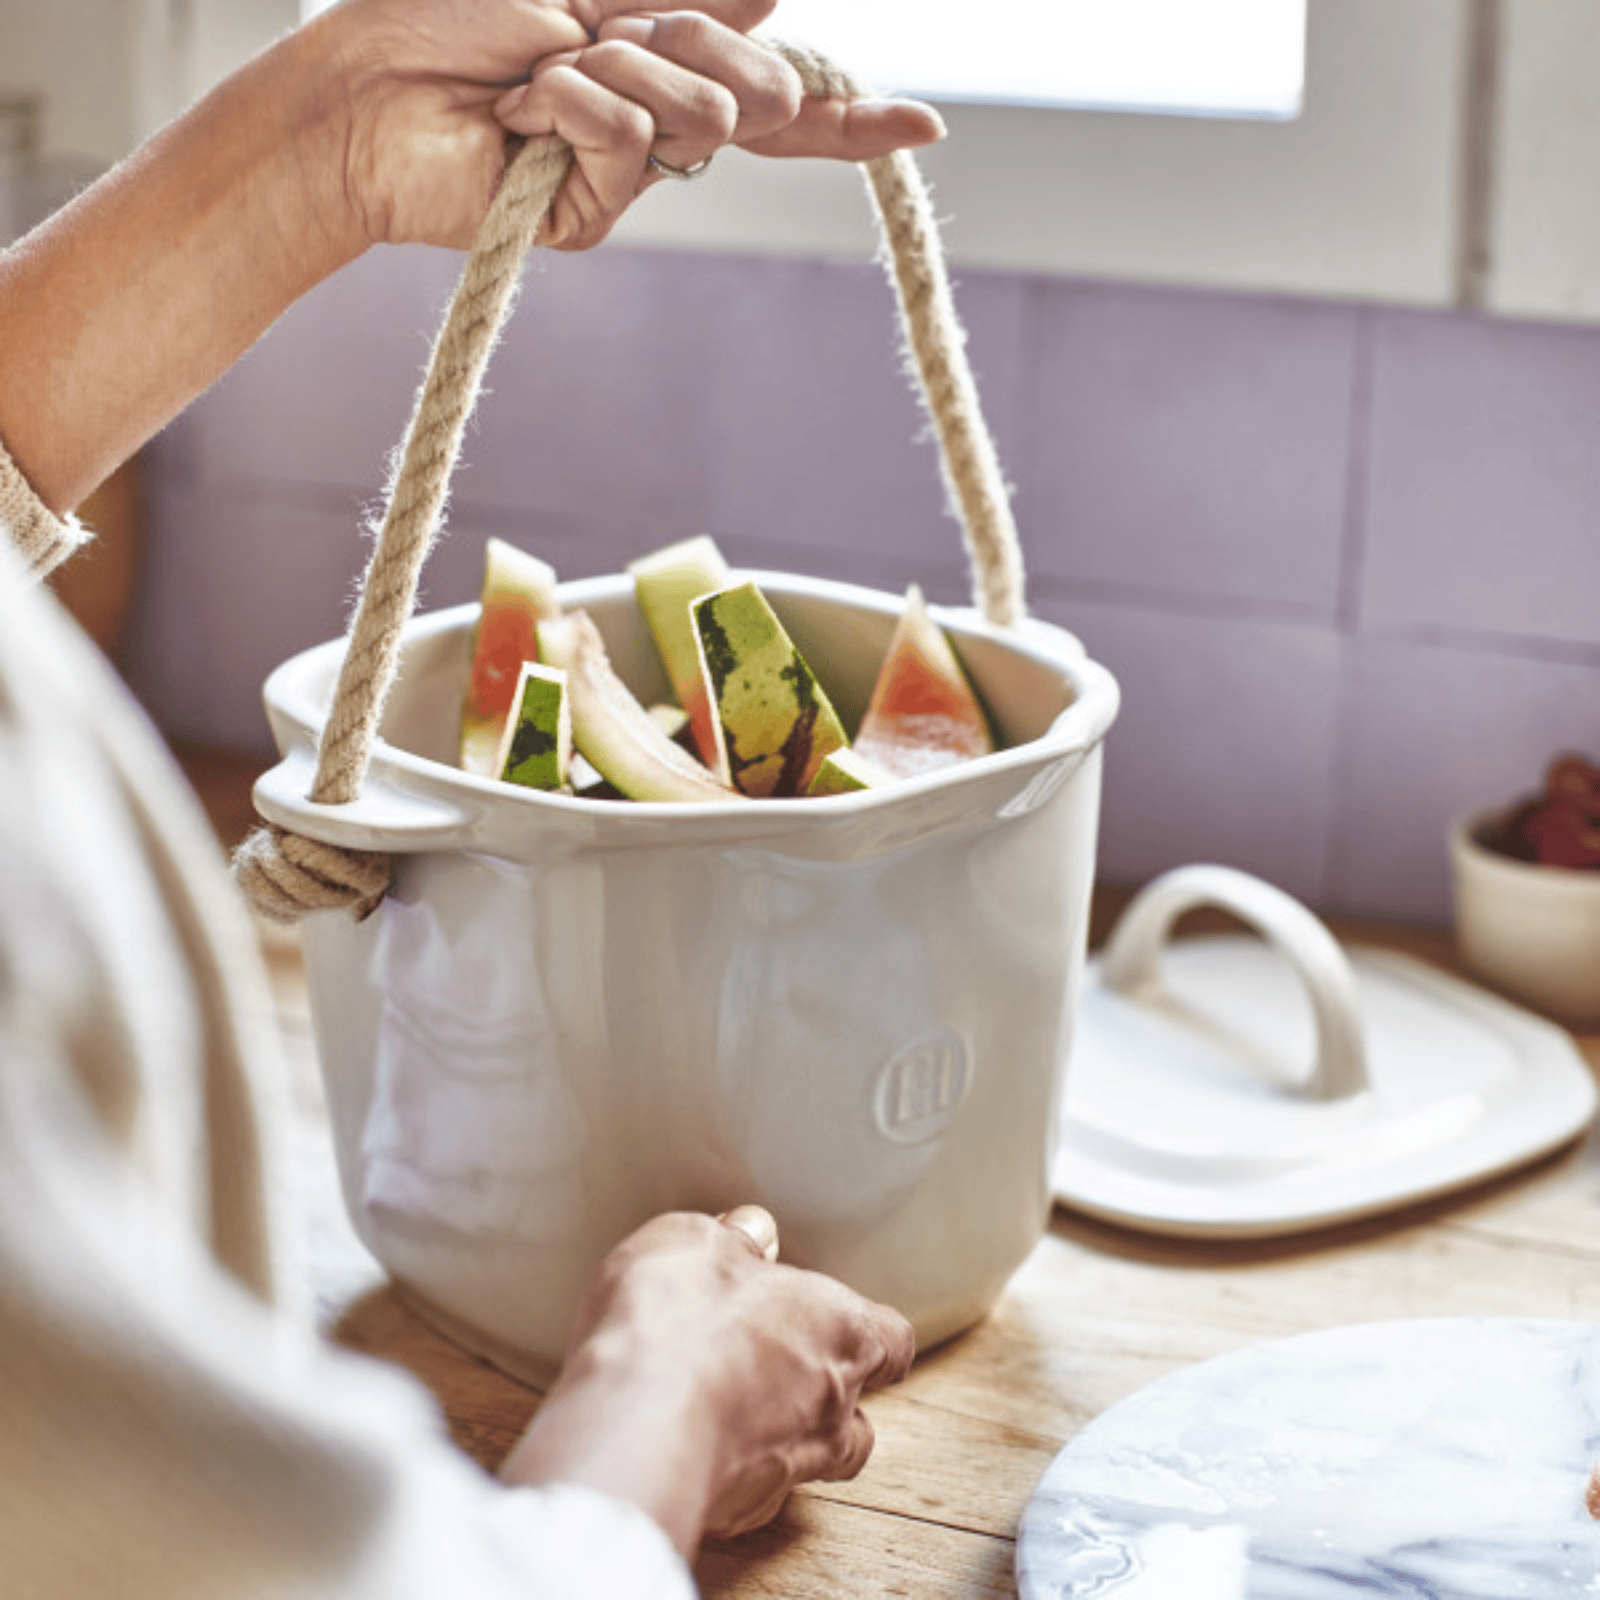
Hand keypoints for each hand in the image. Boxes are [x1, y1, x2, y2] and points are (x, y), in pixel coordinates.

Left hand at [310, 0, 943, 250]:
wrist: (362, 86)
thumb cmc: (446, 16)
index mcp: (659, 66)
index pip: (776, 102)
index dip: (849, 116)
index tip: (922, 128)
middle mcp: (658, 127)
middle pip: (757, 94)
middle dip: (691, 41)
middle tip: (603, 31)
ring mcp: (630, 178)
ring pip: (702, 118)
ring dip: (615, 65)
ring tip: (536, 76)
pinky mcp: (594, 216)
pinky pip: (635, 143)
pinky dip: (575, 102)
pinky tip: (522, 114)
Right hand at [499, 1209, 915, 1554]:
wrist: (632, 1423)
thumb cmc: (679, 1320)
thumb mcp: (696, 1241)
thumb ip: (733, 1239)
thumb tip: (748, 1233)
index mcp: (840, 1330)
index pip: (891, 1339)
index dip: (871, 1332)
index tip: (848, 1323)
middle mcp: (828, 1406)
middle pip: (859, 1416)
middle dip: (828, 1397)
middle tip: (780, 1368)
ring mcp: (786, 1470)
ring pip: (810, 1463)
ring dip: (782, 1440)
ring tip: (736, 1414)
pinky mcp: (733, 1514)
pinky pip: (745, 1496)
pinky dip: (725, 1474)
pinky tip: (687, 1447)